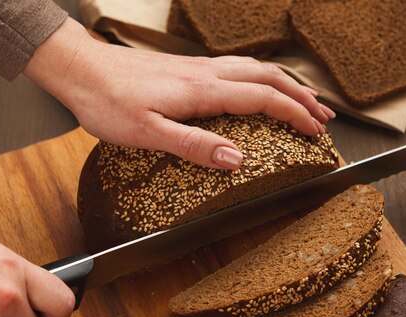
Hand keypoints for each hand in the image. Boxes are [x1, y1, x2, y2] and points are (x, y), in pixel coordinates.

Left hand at [24, 18, 335, 169]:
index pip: (263, 98)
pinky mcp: (187, 69)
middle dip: (302, 97)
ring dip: (285, 85)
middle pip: (268, 78)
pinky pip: (237, 69)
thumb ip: (193, 145)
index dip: (295, 114)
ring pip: (255, 69)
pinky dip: (261, 80)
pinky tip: (257, 89)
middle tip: (325, 117)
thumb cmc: (108, 101)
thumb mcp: (148, 132)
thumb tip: (237, 159)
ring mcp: (198, 68)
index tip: (316, 132)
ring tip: (304, 102)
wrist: (80, 69)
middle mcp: (206, 74)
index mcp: (202, 91)